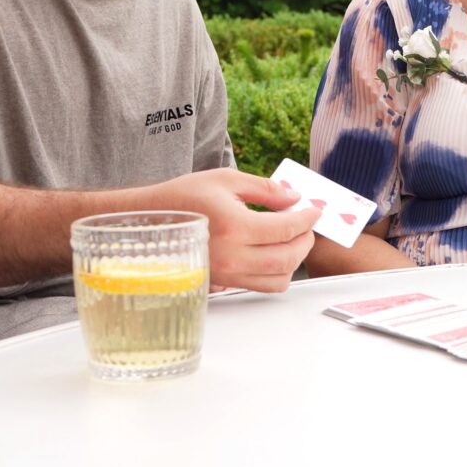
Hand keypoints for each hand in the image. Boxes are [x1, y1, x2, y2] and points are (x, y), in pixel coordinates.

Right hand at [151, 169, 318, 293]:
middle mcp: (232, 256)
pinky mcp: (223, 283)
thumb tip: (294, 197)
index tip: (315, 210)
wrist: (151, 221)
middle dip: (305, 240)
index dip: (307, 218)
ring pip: (278, 279)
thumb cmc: (185, 197)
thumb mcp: (226, 180)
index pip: (286, 228)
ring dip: (294, 260)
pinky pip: (260, 286)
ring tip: (293, 240)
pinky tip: (274, 253)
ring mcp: (227, 274)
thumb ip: (265, 189)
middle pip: (288, 257)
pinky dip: (276, 273)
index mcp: (234, 226)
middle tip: (308, 225)